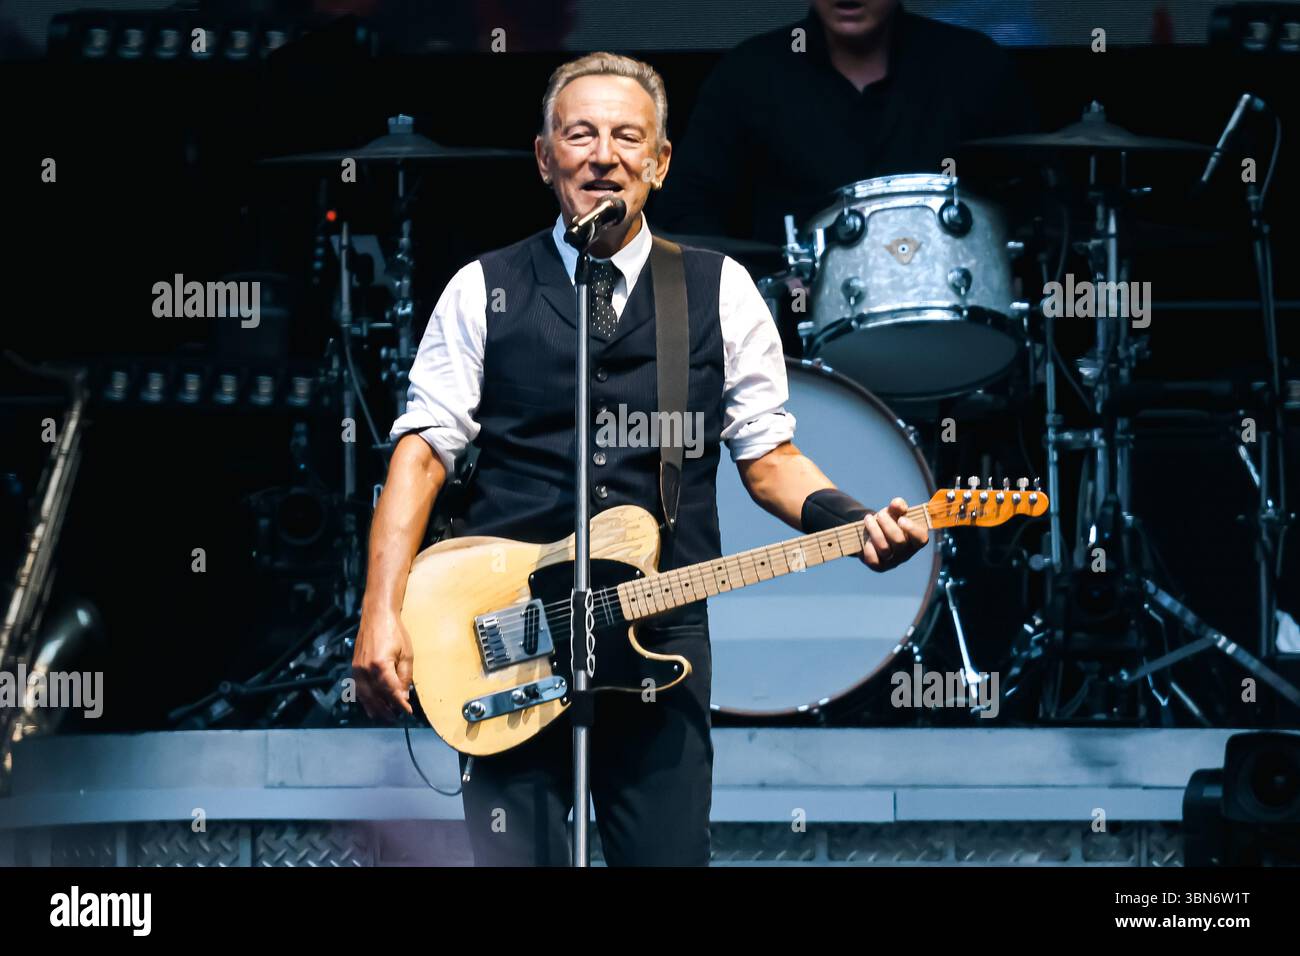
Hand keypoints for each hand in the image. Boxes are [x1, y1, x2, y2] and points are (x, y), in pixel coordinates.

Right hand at [351, 604, 414, 720]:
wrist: (377, 616)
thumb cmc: (394, 632)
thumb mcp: (406, 654)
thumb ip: (405, 677)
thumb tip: (404, 696)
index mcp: (380, 665)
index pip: (391, 691)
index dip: (400, 704)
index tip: (407, 712)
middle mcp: (365, 670)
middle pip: (376, 697)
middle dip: (387, 709)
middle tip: (397, 717)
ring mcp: (357, 669)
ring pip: (365, 696)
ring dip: (375, 708)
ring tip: (385, 716)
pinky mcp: (354, 667)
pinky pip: (358, 689)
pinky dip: (365, 700)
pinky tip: (371, 706)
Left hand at [861, 497, 928, 571]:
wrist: (870, 531)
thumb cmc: (887, 521)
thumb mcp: (893, 511)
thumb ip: (897, 505)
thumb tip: (897, 504)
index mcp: (915, 539)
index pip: (921, 539)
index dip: (912, 529)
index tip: (901, 519)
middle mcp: (906, 553)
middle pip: (899, 541)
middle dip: (887, 524)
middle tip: (880, 515)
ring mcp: (893, 561)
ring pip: (884, 548)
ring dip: (874, 530)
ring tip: (868, 519)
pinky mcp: (879, 566)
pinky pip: (873, 560)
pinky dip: (868, 547)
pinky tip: (866, 538)